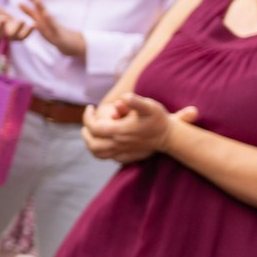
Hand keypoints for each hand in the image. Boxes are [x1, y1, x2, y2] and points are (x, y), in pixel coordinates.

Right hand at [0, 0, 33, 43]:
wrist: (2, 27)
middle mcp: (0, 34)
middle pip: (2, 32)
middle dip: (4, 27)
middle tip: (5, 19)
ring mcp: (10, 36)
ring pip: (15, 35)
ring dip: (20, 29)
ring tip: (23, 20)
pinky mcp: (19, 37)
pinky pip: (24, 36)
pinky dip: (29, 32)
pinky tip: (35, 24)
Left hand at [19, 0, 84, 58]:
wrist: (69, 43)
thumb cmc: (53, 31)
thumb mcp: (40, 21)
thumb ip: (30, 12)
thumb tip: (19, 3)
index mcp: (43, 17)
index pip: (36, 6)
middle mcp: (48, 20)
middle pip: (41, 8)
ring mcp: (53, 27)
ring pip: (47, 16)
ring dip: (41, 8)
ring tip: (37, 0)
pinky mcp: (57, 35)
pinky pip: (52, 29)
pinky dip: (49, 23)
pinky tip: (44, 17)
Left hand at [80, 94, 196, 162]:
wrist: (170, 136)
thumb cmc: (158, 119)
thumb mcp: (148, 106)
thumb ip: (135, 101)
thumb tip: (122, 98)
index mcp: (120, 131)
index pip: (94, 128)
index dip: (87, 118)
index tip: (90, 108)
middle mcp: (119, 144)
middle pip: (93, 144)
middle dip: (86, 134)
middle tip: (87, 124)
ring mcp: (123, 152)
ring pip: (99, 154)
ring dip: (91, 144)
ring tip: (91, 133)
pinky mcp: (128, 157)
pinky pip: (110, 158)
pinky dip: (102, 151)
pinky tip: (105, 141)